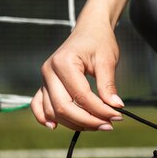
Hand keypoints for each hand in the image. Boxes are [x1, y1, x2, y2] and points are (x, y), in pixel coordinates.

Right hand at [31, 15, 122, 130]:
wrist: (89, 30)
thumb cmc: (99, 42)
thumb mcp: (107, 60)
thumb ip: (108, 85)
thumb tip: (115, 107)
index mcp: (64, 63)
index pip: (81, 96)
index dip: (100, 110)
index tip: (118, 116)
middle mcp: (48, 72)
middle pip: (63, 107)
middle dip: (87, 121)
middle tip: (109, 125)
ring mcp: (44, 79)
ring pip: (52, 111)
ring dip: (73, 123)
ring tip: (97, 125)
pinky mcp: (44, 85)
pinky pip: (38, 105)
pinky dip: (44, 118)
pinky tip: (56, 127)